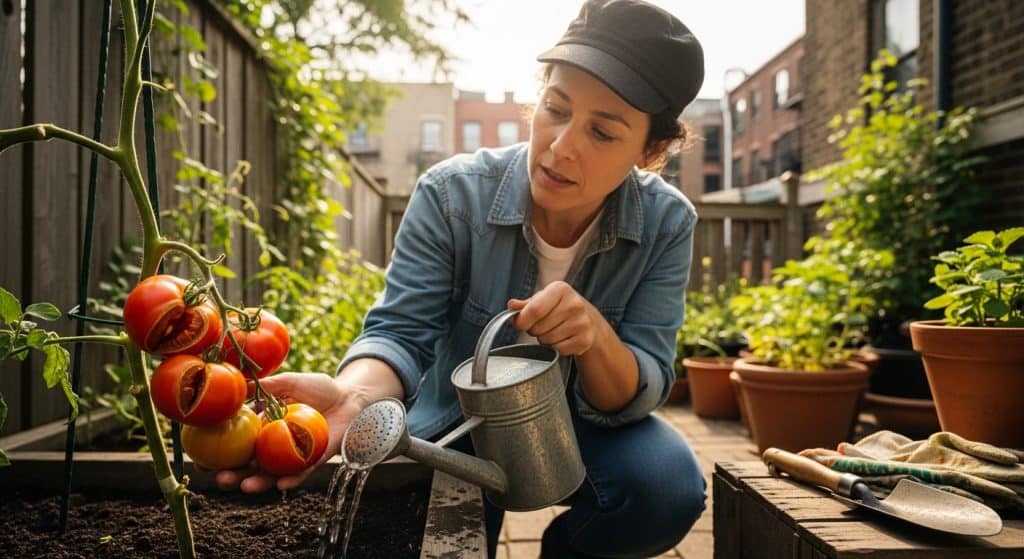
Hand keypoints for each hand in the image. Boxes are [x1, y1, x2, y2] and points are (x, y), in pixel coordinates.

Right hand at [214, 372, 363, 492]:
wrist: (350, 396)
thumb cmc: (318, 388)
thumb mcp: (289, 381)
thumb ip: (265, 386)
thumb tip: (236, 385)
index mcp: (262, 428)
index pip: (234, 444)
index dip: (216, 453)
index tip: (198, 459)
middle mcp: (273, 446)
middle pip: (247, 465)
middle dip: (231, 475)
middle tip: (219, 477)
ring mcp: (292, 456)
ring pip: (270, 474)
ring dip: (256, 483)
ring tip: (244, 486)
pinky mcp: (314, 460)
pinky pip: (300, 473)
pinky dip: (291, 479)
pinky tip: (281, 483)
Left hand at [508, 281, 602, 355]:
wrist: (588, 319)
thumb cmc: (558, 307)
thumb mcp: (542, 299)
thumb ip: (525, 304)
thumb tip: (511, 305)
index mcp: (560, 289)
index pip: (534, 310)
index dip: (522, 321)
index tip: (520, 323)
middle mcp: (574, 304)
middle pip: (538, 328)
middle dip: (533, 330)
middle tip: (541, 326)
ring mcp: (582, 323)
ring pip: (547, 340)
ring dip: (544, 340)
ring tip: (552, 331)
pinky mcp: (585, 340)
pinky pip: (558, 350)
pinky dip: (555, 348)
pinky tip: (562, 339)